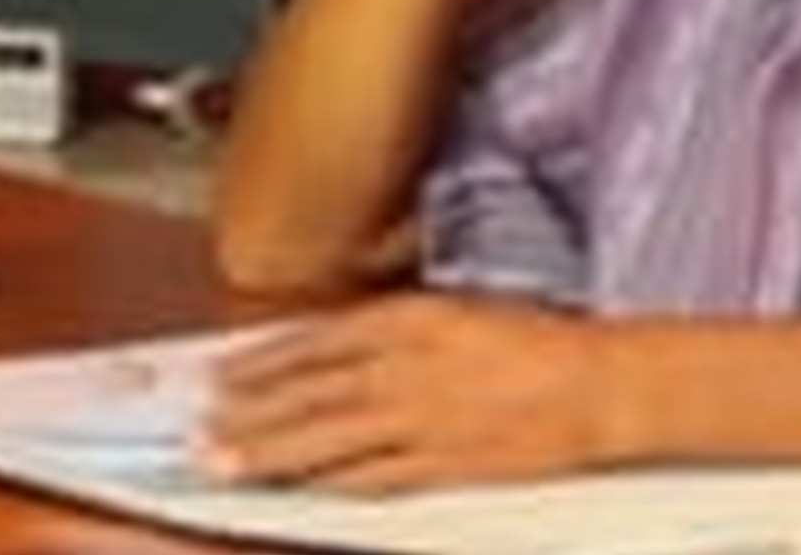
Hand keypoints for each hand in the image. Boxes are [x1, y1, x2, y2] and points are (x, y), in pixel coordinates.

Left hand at [200, 294, 615, 493]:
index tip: (224, 373)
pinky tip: (299, 490)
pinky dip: (330, 483)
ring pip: (327, 439)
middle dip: (248, 413)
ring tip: (226, 461)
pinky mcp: (443, 465)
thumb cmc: (541, 342)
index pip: (316, 340)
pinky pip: (372, 477)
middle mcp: (407, 367)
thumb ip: (397, 329)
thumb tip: (334, 350)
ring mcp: (423, 420)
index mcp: (413, 318)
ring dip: (270, 452)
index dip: (262, 361)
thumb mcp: (460, 311)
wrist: (599, 385)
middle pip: (308, 393)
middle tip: (201, 427)